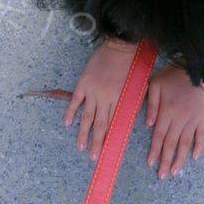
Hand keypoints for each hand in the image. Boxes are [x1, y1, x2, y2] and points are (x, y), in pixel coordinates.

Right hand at [64, 38, 137, 162]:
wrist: (120, 45)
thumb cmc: (133, 64)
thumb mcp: (137, 85)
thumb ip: (131, 103)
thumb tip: (126, 120)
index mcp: (120, 100)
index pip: (113, 124)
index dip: (110, 139)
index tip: (107, 152)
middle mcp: (105, 98)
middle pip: (99, 125)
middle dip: (96, 142)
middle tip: (93, 157)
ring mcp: (93, 91)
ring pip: (86, 116)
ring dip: (83, 133)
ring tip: (80, 147)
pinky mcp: (83, 83)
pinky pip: (75, 101)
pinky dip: (70, 112)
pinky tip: (67, 124)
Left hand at [146, 64, 203, 178]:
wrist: (197, 67)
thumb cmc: (173, 75)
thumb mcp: (156, 84)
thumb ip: (151, 105)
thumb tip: (148, 125)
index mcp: (166, 112)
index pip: (159, 136)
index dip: (155, 151)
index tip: (150, 164)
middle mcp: (179, 120)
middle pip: (171, 144)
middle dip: (166, 161)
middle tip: (162, 176)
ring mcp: (193, 120)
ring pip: (185, 143)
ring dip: (180, 159)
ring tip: (175, 172)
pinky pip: (202, 135)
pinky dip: (199, 146)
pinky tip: (195, 157)